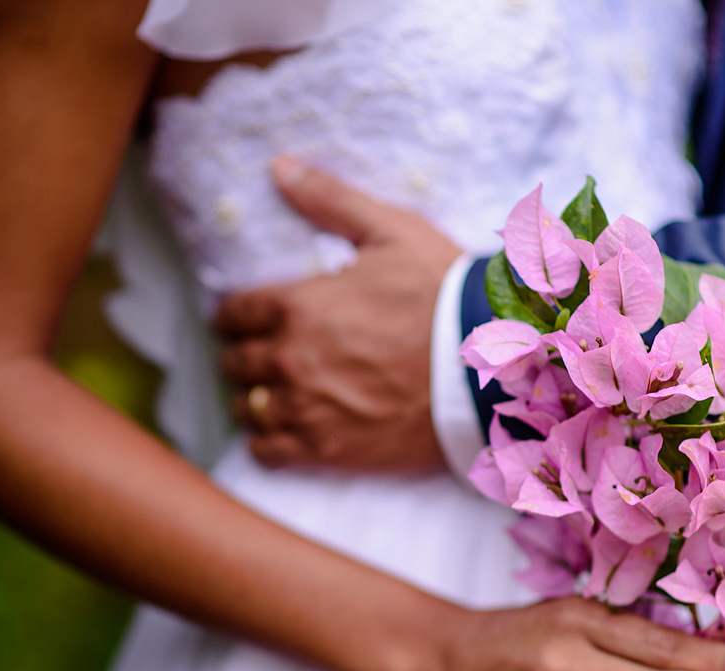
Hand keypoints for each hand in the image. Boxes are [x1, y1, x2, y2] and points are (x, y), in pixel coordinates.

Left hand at [215, 156, 460, 470]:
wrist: (490, 367)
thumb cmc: (443, 294)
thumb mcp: (391, 231)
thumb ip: (329, 200)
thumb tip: (279, 166)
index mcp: (298, 305)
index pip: (233, 314)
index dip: (233, 314)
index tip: (241, 318)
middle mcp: (292, 359)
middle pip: (236, 362)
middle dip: (241, 354)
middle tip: (256, 353)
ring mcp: (308, 409)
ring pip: (248, 407)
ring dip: (251, 397)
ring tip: (267, 392)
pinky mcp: (329, 450)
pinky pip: (270, 451)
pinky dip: (266, 440)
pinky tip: (281, 429)